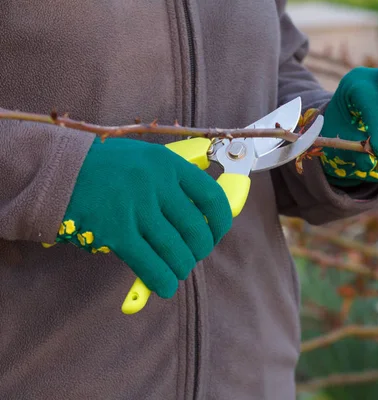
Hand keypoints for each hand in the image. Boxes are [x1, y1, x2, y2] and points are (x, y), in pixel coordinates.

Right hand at [52, 137, 231, 297]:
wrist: (56, 169)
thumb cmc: (106, 167)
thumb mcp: (145, 159)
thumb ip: (173, 181)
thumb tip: (202, 212)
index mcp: (168, 164)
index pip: (212, 197)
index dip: (220, 221)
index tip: (217, 232)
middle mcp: (155, 183)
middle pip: (196, 229)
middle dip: (200, 249)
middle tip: (193, 254)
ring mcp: (135, 208)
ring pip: (176, 250)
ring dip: (182, 267)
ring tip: (178, 270)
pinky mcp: (115, 231)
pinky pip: (149, 264)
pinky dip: (162, 280)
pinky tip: (164, 287)